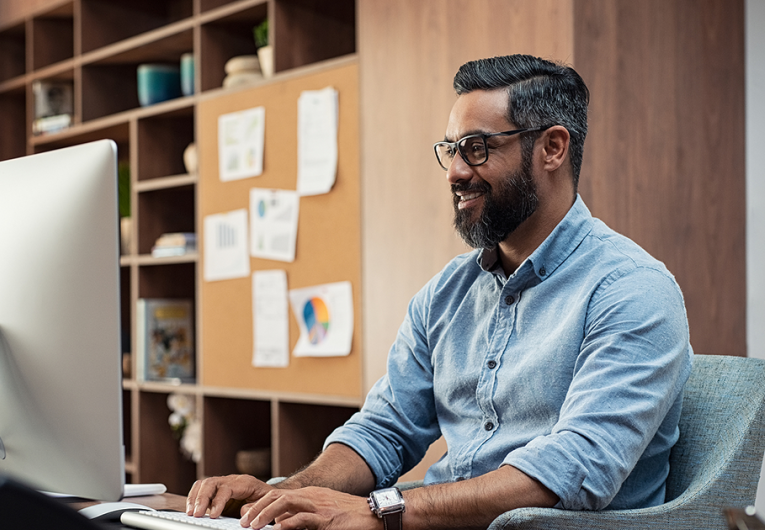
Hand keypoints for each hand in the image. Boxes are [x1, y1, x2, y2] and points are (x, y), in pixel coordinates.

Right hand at [186, 474, 273, 518]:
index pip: (226, 488)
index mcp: (245, 482)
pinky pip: (202, 488)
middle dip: (202, 498)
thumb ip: (254, 507)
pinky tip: (192, 509)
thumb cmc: (268, 499)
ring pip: (204, 483)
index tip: (213, 515)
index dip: (218, 501)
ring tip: (191, 512)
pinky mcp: (217, 489)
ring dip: (195, 497)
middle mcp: (232, 479)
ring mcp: (224, 482)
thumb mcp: (265, 503)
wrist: (270, 494)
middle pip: (211, 482)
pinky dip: (194, 497)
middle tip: (196, 514)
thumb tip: (242, 512)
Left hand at [239, 486, 380, 529]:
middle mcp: (312, 497)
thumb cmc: (350, 516)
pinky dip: (289, 524)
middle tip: (243, 522)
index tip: (246, 515)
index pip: (278, 495)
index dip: (260, 504)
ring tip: (253, 526)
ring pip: (286, 504)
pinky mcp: (328, 519)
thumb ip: (305, 515)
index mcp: (310, 495)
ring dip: (266, 515)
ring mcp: (319, 506)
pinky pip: (304, 519)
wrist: (374, 514)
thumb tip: (283, 524)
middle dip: (257, 509)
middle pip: (278, 496)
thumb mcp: (325, 511)